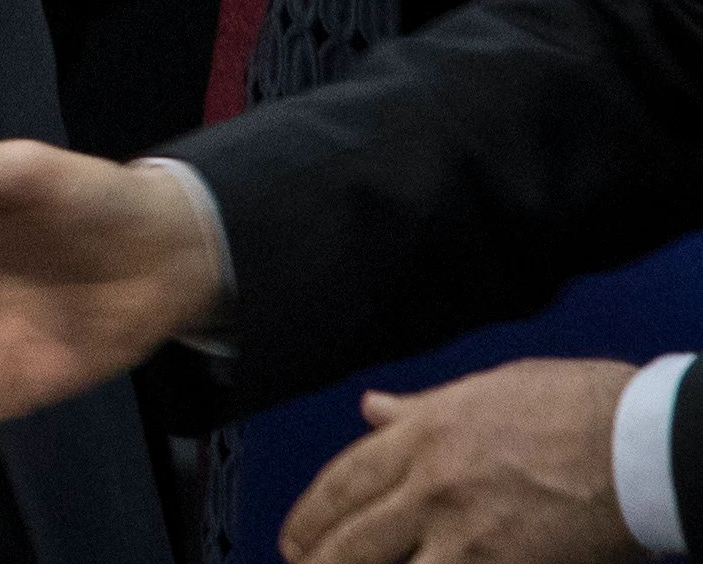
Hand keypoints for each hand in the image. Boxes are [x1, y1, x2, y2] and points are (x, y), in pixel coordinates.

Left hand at [285, 360, 647, 563]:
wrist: (641, 441)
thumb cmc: (579, 407)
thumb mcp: (485, 390)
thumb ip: (421, 409)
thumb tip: (374, 409)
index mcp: (423, 437)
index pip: (343, 482)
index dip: (310, 515)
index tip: (295, 536)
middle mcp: (431, 486)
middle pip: (352, 537)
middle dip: (319, 559)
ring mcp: (465, 534)